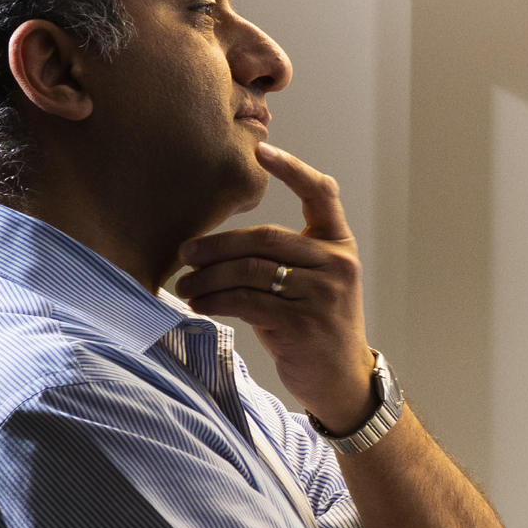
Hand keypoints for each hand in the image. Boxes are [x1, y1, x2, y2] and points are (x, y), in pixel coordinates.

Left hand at [175, 144, 374, 428]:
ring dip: (208, 277)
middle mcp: (336, 264)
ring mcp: (321, 294)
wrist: (342, 378)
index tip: (261, 149)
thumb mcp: (315, 283)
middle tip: (185, 252)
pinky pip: (246, 301)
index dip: (291, 169)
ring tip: (185, 285)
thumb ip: (286, 256)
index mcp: (339, 245)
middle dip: (218, 244)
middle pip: (266, 238)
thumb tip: (217, 244)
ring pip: (250, 271)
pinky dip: (215, 300)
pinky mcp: (301, 322)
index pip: (321, 194)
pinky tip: (199, 303)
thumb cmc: (317, 326)